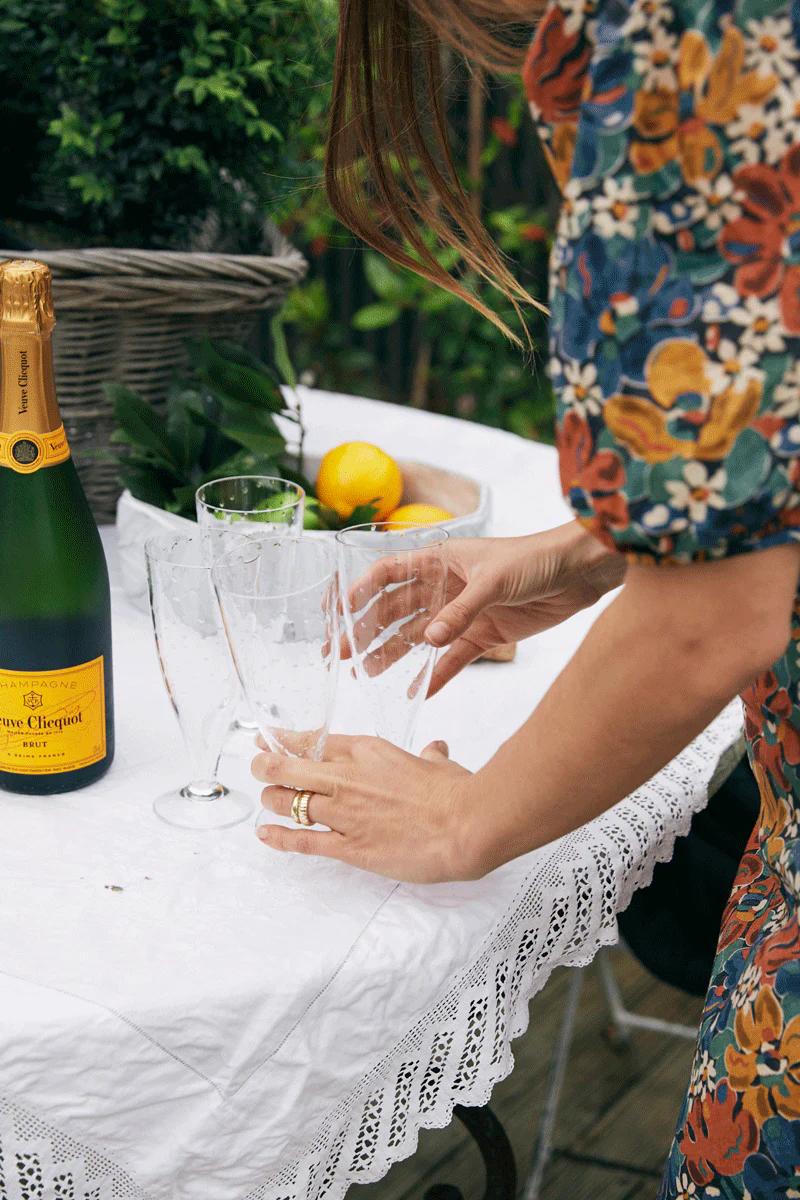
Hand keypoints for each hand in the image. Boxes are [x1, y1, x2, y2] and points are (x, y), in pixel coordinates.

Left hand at [252, 736, 483, 882]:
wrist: (465, 826)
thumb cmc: (456, 793)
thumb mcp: (440, 765)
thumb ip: (431, 757)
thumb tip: (436, 750)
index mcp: (367, 751)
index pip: (314, 741)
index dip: (285, 741)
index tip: (270, 741)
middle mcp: (347, 778)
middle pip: (289, 768)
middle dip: (267, 767)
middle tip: (259, 767)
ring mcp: (344, 813)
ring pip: (288, 802)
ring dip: (273, 800)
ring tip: (266, 799)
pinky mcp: (348, 846)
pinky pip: (303, 841)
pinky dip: (280, 838)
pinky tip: (265, 834)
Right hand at [344, 521, 624, 695]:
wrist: (580, 573)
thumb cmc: (535, 559)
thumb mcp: (493, 581)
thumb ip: (460, 611)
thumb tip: (428, 640)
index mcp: (440, 560)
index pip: (389, 572)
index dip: (361, 590)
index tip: (337, 612)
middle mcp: (444, 586)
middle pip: (395, 610)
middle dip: (367, 631)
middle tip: (341, 655)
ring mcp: (461, 612)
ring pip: (417, 637)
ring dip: (392, 655)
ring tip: (366, 675)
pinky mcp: (483, 635)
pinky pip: (452, 659)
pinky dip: (435, 675)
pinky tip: (415, 692)